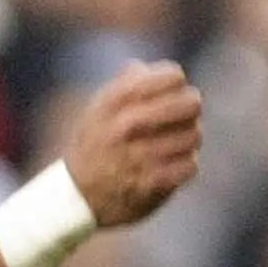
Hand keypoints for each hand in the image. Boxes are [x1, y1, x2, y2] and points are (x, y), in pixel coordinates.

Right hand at [59, 59, 202, 226]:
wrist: (73, 198)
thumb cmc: (92, 147)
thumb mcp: (97, 111)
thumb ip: (122, 86)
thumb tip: (142, 67)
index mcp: (114, 101)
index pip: (171, 76)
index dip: (176, 82)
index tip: (172, 90)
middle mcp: (125, 126)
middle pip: (190, 103)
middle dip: (190, 109)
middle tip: (185, 116)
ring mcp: (138, 156)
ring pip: (194, 136)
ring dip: (189, 140)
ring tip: (177, 144)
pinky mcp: (150, 184)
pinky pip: (190, 165)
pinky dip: (185, 165)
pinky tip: (173, 165)